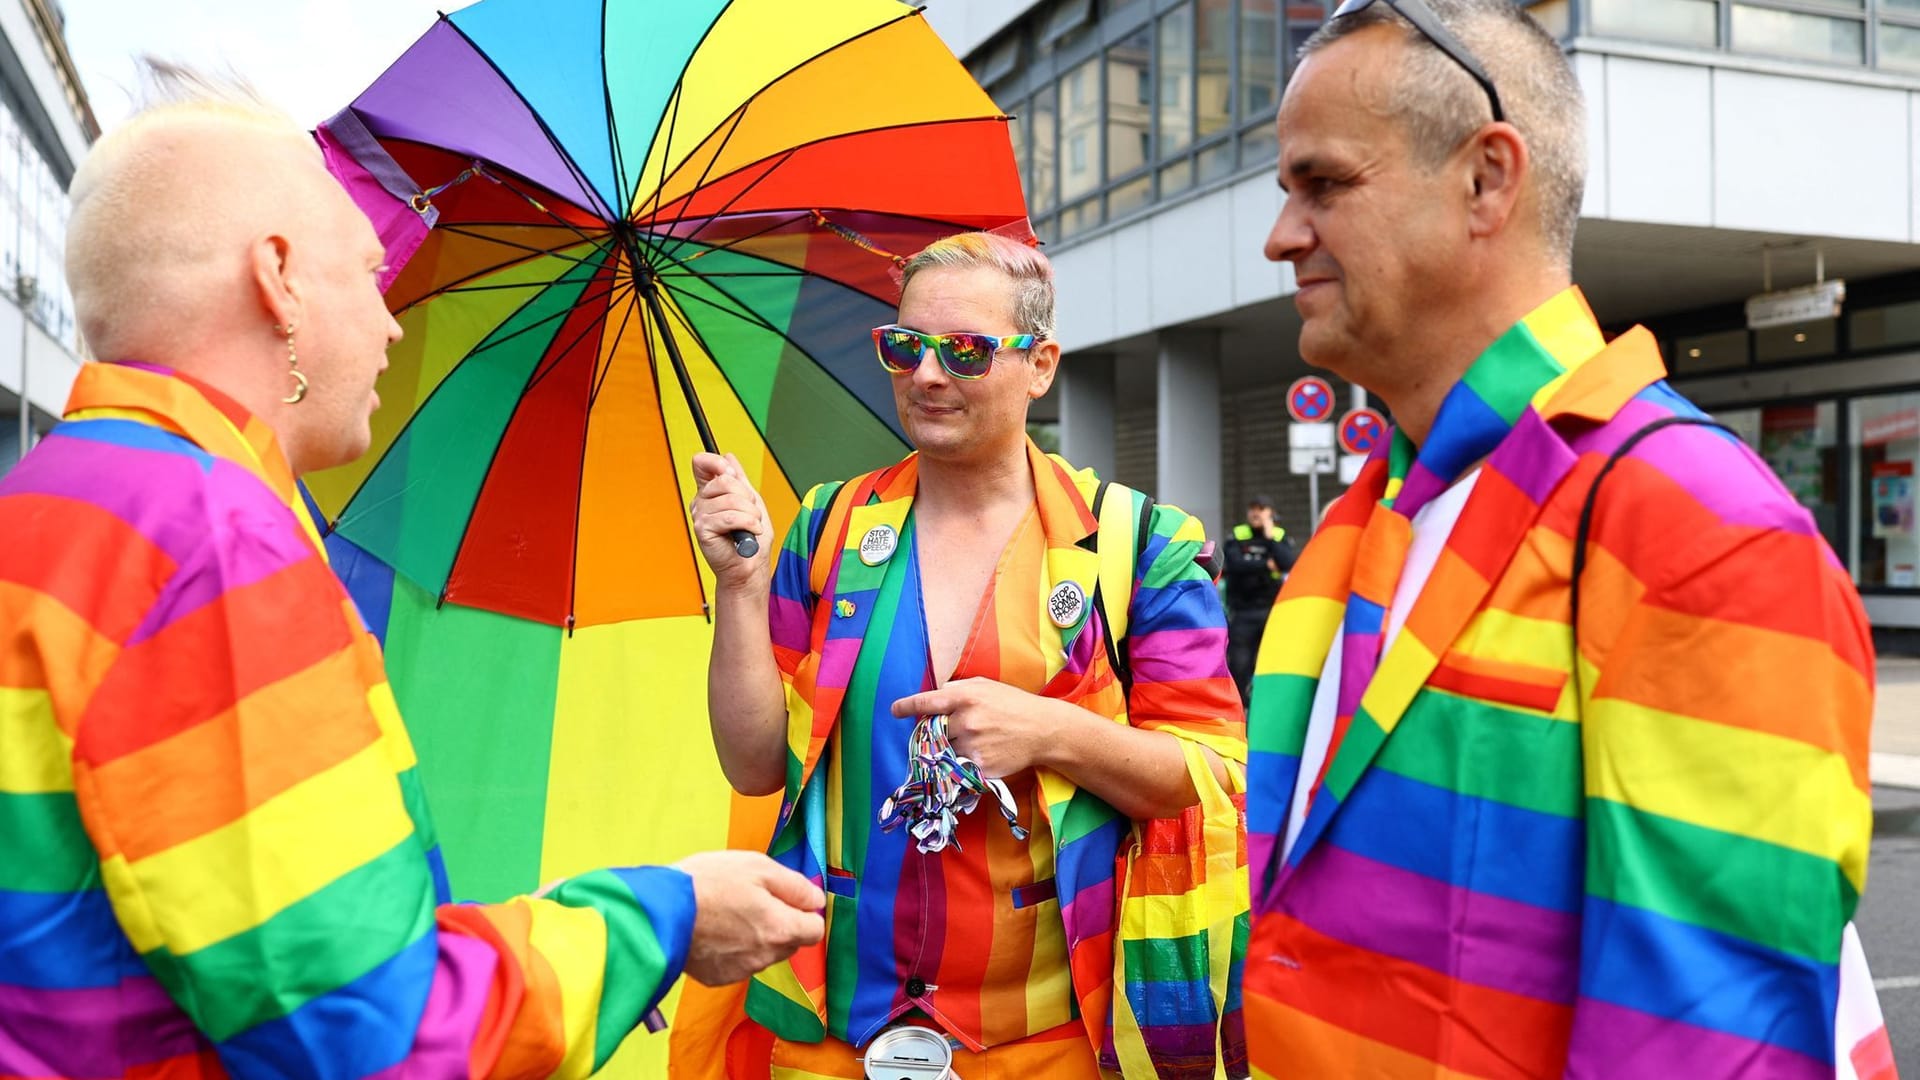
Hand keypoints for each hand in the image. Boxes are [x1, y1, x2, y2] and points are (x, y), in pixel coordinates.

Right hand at [674, 850, 825, 986]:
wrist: (659, 912)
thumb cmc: (709, 883)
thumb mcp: (758, 867)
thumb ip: (795, 886)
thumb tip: (816, 900)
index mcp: (781, 929)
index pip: (815, 930)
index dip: (805, 912)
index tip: (787, 898)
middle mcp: (766, 957)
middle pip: (790, 943)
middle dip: (781, 924)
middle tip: (753, 900)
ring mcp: (742, 970)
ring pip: (764, 954)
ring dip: (756, 937)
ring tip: (728, 913)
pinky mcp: (718, 978)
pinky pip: (738, 963)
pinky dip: (732, 950)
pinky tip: (713, 930)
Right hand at [691, 452, 772, 591]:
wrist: (750, 567)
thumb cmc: (751, 539)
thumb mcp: (751, 502)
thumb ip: (739, 480)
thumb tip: (729, 456)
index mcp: (710, 492)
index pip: (701, 464)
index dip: (715, 462)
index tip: (730, 472)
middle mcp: (701, 501)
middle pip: (724, 480)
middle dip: (747, 497)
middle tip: (751, 514)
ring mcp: (700, 515)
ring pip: (731, 499)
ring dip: (751, 514)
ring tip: (752, 527)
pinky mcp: (702, 529)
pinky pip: (730, 516)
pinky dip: (748, 524)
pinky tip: (750, 533)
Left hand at [892, 678, 1069, 777]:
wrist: (1043, 730)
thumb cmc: (1014, 704)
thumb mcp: (986, 686)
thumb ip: (958, 688)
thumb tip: (936, 693)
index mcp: (964, 697)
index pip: (925, 703)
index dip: (906, 706)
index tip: (895, 710)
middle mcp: (965, 721)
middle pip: (931, 731)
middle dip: (935, 732)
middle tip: (949, 730)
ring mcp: (972, 745)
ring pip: (944, 751)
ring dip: (950, 748)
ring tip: (973, 741)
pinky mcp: (979, 766)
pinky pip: (959, 766)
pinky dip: (964, 761)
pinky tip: (982, 751)